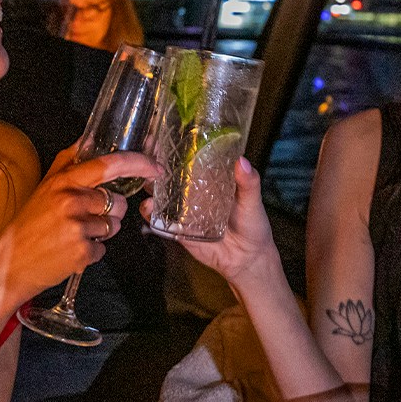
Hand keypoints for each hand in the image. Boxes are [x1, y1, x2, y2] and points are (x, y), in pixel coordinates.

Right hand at [0, 146, 158, 306]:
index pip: (108, 165)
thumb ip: (69, 162)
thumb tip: (89, 138)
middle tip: (84, 218)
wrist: (8, 264)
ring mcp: (77, 228)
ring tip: (73, 235)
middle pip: (117, 202)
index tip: (154, 167)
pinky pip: (103, 249)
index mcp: (63, 182)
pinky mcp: (81, 253)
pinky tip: (70, 251)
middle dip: (110, 212)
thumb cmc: (28, 224)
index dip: (137, 163)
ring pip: (113, 226)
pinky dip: (92, 252)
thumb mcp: (45, 187)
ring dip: (100, 233)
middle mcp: (71, 201)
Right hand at [141, 157, 278, 286]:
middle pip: (171, 177)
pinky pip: (160, 220)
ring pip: (161, 196)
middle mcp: (195, 194)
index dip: (179, 151)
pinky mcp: (178, 230)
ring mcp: (185, 212)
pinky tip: (149, 206)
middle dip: (157, 168)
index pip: (192, 162)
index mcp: (211, 182)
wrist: (246, 260)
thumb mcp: (252, 202)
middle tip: (149, 160)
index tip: (167, 140)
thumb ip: (248, 183)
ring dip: (150, 188)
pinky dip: (151, 213)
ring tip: (147, 182)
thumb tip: (242, 162)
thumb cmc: (253, 226)